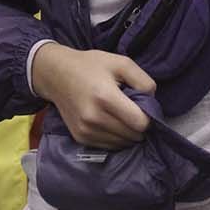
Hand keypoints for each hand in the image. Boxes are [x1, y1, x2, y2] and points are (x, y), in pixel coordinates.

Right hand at [31, 43, 154, 148]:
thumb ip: (143, 81)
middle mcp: (94, 118)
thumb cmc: (90, 66)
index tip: (144, 107)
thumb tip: (153, 102)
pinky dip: (116, 137)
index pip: (140, 123)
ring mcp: (86, 130)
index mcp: (105, 97)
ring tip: (120, 114)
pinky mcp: (80, 138)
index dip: (148, 117)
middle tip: (132, 109)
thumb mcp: (121, 62)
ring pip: (123, 143)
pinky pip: (110, 146)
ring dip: (128, 133)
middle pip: (133, 135)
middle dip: (139, 125)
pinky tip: (111, 121)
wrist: (56, 74)